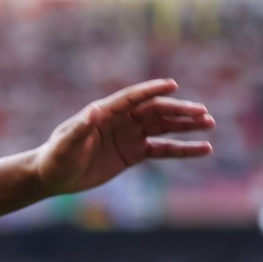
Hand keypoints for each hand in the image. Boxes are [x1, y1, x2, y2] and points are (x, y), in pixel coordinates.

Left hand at [32, 78, 214, 194]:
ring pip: (163, 127)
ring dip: (186, 125)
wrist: (53, 176)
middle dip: (179, 111)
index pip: (133, 98)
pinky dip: (183, 149)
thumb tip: (94, 111)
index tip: (172, 86)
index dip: (152, 91)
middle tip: (203, 113)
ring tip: (209, 124)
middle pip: (155, 111)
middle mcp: (120, 121)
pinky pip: (163, 150)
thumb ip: (80, 128)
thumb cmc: (56, 157)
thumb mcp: (66, 144)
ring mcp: (129, 136)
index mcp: (104, 113)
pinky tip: (204, 149)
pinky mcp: (133, 154)